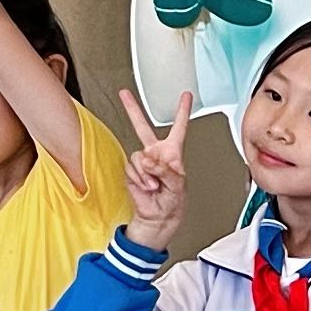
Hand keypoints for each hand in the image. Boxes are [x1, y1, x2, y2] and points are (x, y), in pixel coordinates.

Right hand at [115, 87, 193, 249]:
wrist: (158, 216)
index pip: (178, 128)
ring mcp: (142, 161)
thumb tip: (149, 160)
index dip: (182, 111)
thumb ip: (165, 170)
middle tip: (124, 94)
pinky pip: (131, 168)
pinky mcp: (131, 170)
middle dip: (132, 109)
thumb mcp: (177, 184)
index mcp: (172, 152)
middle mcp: (155, 153)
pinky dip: (139, 179)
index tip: (185, 95)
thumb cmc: (172, 201)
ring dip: (146, 173)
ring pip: (138, 156)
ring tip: (154, 184)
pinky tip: (147, 186)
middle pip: (142, 127)